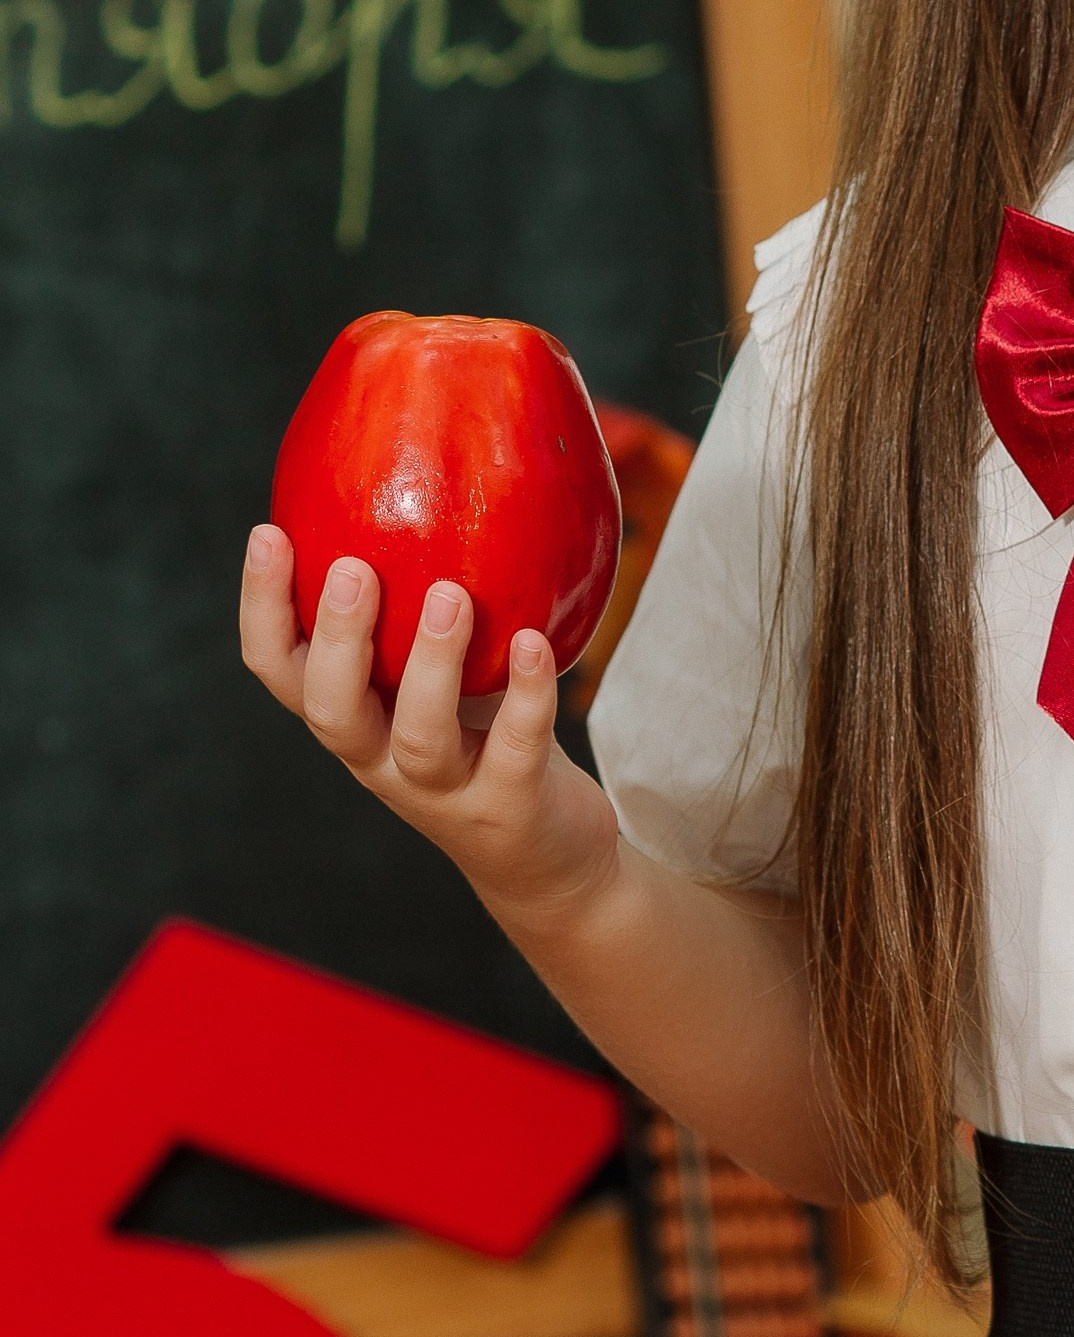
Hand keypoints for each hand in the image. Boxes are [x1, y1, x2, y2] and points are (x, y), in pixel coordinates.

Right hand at [240, 525, 620, 936]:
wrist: (547, 860)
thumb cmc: (483, 742)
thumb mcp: (441, 677)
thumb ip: (420, 605)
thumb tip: (421, 476)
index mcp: (353, 719)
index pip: (280, 671)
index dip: (263, 608)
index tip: (267, 532)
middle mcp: (381, 760)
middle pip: (332, 711)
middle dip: (336, 639)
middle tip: (351, 568)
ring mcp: (445, 791)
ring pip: (419, 736)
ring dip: (432, 663)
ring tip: (452, 594)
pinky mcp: (511, 808)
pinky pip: (514, 750)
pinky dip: (523, 695)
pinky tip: (533, 641)